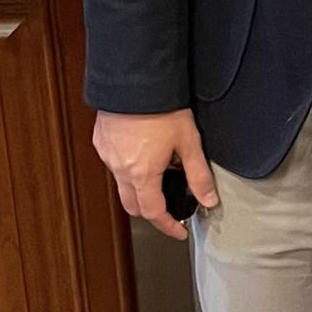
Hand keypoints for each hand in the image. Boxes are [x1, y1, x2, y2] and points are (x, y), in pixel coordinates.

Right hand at [92, 108, 218, 241]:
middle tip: (169, 210)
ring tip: (160, 174)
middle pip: (132, 205)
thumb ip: (199, 175)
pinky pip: (114, 164)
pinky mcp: (102, 141)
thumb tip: (209, 200)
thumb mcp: (189, 142)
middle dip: (151, 212)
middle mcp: (120, 169)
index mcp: (142, 174)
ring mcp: (108, 156)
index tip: (178, 231)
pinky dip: (128, 168)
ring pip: (121, 184)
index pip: (153, 213)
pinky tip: (143, 154)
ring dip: (139, 188)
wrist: (135, 81)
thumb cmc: (161, 108)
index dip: (167, 226)